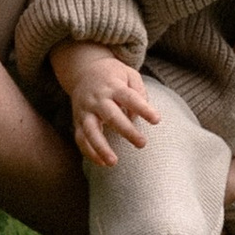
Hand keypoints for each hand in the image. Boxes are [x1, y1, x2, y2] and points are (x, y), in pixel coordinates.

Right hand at [52, 42, 158, 170]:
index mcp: (113, 86)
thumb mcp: (129, 74)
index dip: (143, 109)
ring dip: (101, 147)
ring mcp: (85, 111)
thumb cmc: (112, 75)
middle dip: (126, 131)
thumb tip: (137, 115)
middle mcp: (98, 99)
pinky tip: (102, 163)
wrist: (82, 70)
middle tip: (142, 144)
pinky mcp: (78, 121)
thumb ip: (138, 91)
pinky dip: (89, 152)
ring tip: (113, 162)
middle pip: (111, 116)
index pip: (130, 97)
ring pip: (91, 131)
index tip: (156, 120)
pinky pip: (81, 139)